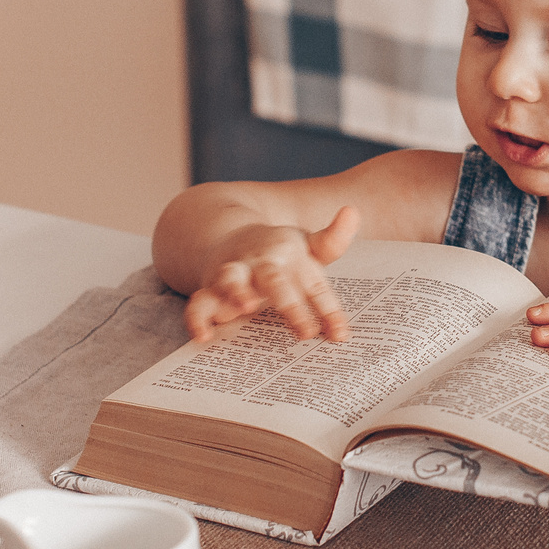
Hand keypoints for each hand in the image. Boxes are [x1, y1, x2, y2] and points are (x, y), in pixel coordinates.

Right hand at [184, 208, 359, 343]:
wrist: (232, 240)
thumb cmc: (280, 253)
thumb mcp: (309, 246)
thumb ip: (332, 241)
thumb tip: (352, 212)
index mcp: (289, 253)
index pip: (314, 284)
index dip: (329, 310)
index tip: (341, 335)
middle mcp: (259, 262)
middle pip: (274, 280)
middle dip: (290, 306)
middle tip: (306, 332)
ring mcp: (232, 274)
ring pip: (230, 280)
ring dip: (236, 292)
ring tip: (245, 307)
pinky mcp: (210, 290)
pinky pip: (198, 303)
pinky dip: (197, 318)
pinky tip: (202, 336)